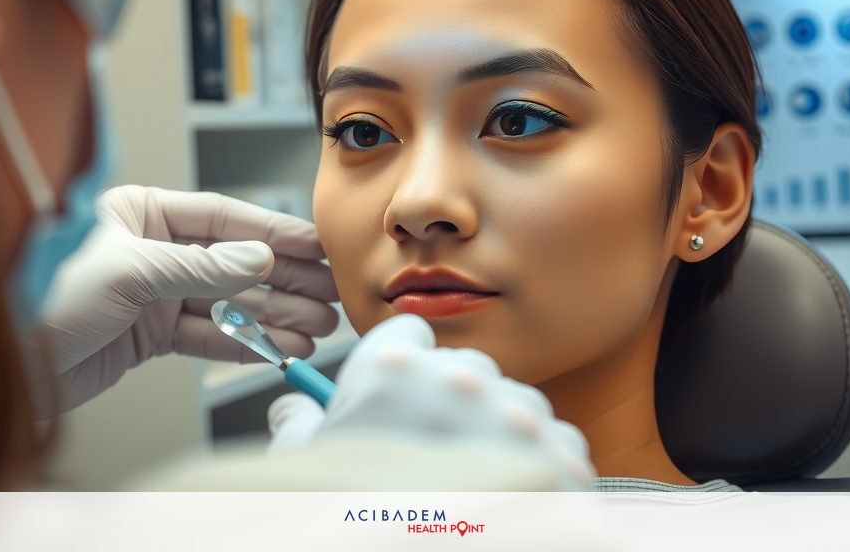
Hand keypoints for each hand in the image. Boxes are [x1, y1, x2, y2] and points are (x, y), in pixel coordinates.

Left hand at [41, 185, 338, 413]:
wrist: (18, 368)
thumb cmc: (50, 303)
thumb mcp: (131, 274)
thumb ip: (201, 267)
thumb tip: (260, 259)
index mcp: (142, 213)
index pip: (223, 217)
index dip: (274, 232)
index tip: (315, 245)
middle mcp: (154, 250)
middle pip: (236, 261)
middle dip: (286, 280)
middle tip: (328, 293)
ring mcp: (157, 293)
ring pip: (231, 302)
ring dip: (275, 316)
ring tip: (315, 328)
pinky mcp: (155, 334)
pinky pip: (213, 336)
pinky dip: (248, 343)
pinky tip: (280, 347)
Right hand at [267, 314, 595, 490]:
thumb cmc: (360, 519)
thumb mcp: (310, 471)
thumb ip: (299, 425)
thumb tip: (292, 408)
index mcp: (393, 368)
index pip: (408, 330)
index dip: (401, 365)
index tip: (400, 392)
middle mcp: (458, 379)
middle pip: (461, 367)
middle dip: (450, 401)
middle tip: (431, 451)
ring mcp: (514, 413)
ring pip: (510, 401)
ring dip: (496, 430)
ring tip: (472, 483)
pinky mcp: (557, 451)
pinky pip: (552, 439)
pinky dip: (537, 464)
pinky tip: (510, 494)